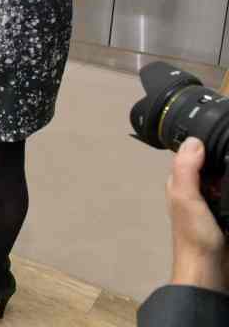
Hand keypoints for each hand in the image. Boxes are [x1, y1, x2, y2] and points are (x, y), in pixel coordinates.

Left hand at [168, 137, 227, 291]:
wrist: (210, 271)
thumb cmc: (195, 235)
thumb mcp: (186, 198)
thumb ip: (187, 170)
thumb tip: (193, 140)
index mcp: (180, 184)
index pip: (192, 156)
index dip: (205, 146)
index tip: (222, 135)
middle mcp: (195, 192)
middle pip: (212, 168)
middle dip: (223, 160)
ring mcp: (212, 205)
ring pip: (223, 182)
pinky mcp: (226, 215)